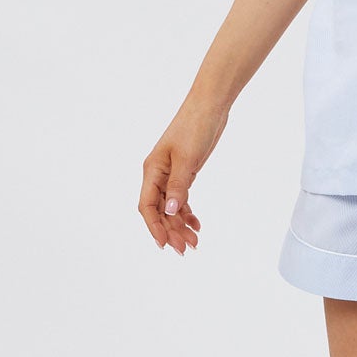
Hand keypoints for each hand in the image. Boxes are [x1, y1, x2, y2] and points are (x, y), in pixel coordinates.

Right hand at [140, 95, 228, 254]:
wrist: (209, 107)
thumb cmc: (195, 127)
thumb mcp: (187, 158)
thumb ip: (178, 186)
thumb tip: (169, 211)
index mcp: (152, 170)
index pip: (147, 206)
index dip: (154, 227)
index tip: (164, 245)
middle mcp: (157, 175)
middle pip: (159, 211)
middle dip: (171, 231)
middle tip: (186, 249)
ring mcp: (170, 175)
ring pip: (170, 208)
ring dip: (180, 225)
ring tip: (194, 242)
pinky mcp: (184, 173)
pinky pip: (180, 199)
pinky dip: (187, 213)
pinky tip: (196, 224)